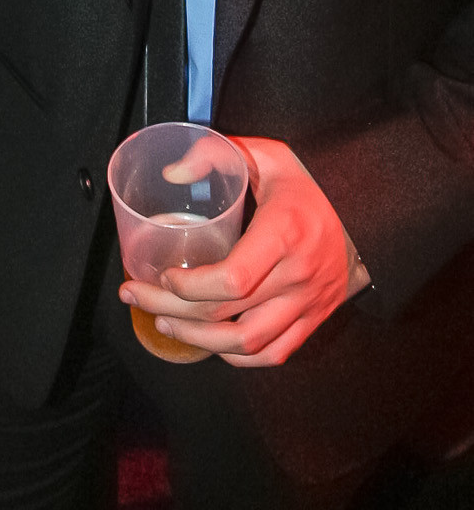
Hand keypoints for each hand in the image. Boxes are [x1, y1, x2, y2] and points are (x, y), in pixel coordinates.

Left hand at [119, 137, 370, 366]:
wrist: (373, 214)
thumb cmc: (312, 183)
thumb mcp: (269, 155)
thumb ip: (216, 154)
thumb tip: (171, 172)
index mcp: (286, 234)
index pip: (234, 280)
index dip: (191, 287)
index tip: (162, 276)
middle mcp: (299, 276)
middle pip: (228, 314)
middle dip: (171, 311)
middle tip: (135, 297)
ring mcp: (309, 304)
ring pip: (248, 343)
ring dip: (199, 341)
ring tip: (164, 325)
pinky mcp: (314, 319)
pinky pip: (273, 353)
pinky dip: (237, 355)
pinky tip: (209, 343)